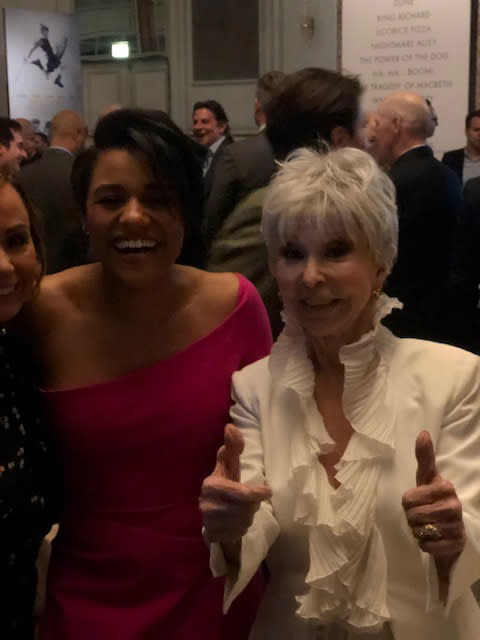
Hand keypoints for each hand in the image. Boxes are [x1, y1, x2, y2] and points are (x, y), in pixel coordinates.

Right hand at [200, 423, 271, 542]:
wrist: (211, 512)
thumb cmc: (226, 483)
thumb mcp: (229, 466)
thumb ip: (233, 448)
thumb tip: (231, 426)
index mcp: (211, 485)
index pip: (241, 493)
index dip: (257, 493)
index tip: (268, 491)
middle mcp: (207, 504)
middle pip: (245, 508)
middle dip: (252, 505)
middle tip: (250, 501)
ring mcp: (208, 522)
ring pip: (243, 522)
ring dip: (247, 517)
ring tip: (242, 511)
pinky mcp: (212, 535)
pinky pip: (237, 534)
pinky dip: (241, 528)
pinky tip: (236, 522)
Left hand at [402, 431, 464, 564]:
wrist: (448, 527)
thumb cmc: (433, 498)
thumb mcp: (426, 477)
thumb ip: (424, 457)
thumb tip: (423, 432)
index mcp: (446, 487)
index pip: (408, 499)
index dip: (407, 503)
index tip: (415, 501)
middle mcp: (454, 506)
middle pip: (413, 516)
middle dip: (412, 518)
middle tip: (420, 517)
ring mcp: (457, 526)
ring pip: (420, 531)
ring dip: (418, 532)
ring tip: (426, 527)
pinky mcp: (457, 544)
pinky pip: (428, 546)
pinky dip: (425, 545)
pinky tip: (432, 539)